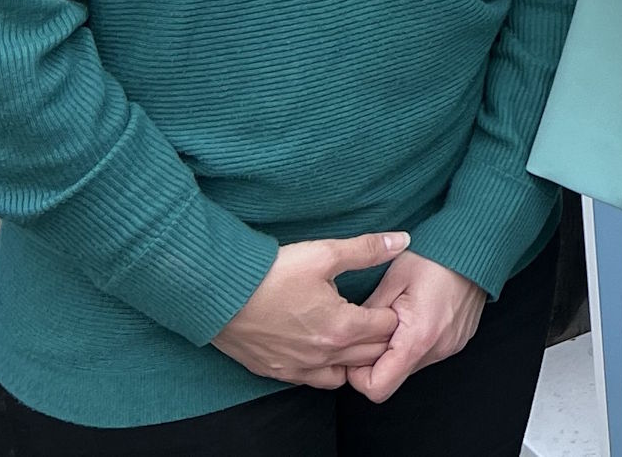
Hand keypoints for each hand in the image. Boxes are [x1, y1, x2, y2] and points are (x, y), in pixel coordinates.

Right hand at [211, 232, 406, 387]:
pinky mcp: (278, 372)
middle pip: (371, 354)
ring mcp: (300, 368)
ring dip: (354, 357)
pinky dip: (326, 369)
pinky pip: (314, 381)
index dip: (393, 311)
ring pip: (344, 373)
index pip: (387, 328)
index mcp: (342, 327)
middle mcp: (324, 355)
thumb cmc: (273, 273)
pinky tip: (323, 347)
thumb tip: (402, 240)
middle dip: (380, 336)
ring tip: (352, 333)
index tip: (389, 299)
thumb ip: (367, 249)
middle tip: (377, 314)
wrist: (220, 296)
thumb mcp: (324, 253)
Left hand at [345, 251, 487, 402]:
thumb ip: (367, 316)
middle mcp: (438, 349)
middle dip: (376, 360)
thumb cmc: (434, 257)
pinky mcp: (457, 341)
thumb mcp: (392, 280)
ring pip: (408, 366)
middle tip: (374, 328)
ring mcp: (451, 346)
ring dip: (396, 350)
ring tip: (397, 317)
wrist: (476, 244)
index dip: (358, 376)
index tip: (355, 350)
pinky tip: (415, 316)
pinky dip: (414, 343)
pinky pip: (426, 354)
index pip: (377, 388)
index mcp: (418, 338)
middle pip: (392, 378)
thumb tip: (348, 337)